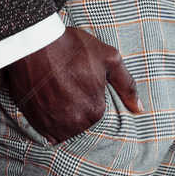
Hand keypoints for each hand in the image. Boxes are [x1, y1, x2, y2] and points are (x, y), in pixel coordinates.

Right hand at [0, 25, 141, 143]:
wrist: (34, 43)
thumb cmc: (73, 47)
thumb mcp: (109, 58)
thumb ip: (127, 85)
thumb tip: (140, 108)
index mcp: (95, 111)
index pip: (98, 113)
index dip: (90, 95)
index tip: (82, 82)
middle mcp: (75, 123)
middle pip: (81, 123)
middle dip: (77, 107)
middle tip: (68, 85)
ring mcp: (53, 124)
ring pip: (64, 129)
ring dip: (63, 116)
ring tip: (57, 93)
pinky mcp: (35, 122)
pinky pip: (47, 132)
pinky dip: (48, 121)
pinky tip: (47, 102)